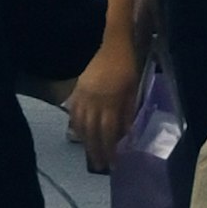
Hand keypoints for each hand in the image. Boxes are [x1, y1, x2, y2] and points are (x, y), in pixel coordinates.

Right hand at [65, 34, 145, 169]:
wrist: (111, 42)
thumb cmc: (126, 65)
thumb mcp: (133, 88)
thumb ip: (128, 112)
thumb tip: (126, 135)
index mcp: (110, 101)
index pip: (108, 133)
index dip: (110, 150)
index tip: (113, 164)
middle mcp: (94, 101)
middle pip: (92, 132)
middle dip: (95, 150)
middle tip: (99, 165)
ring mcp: (83, 95)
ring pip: (80, 124)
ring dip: (85, 141)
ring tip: (89, 153)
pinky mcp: (77, 89)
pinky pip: (73, 112)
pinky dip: (75, 125)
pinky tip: (79, 133)